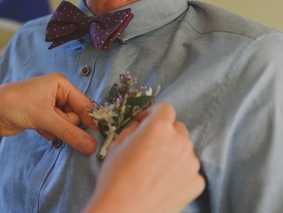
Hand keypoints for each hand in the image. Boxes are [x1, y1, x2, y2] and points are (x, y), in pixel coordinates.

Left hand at [0, 73, 98, 154]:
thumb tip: (92, 147)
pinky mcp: (42, 116)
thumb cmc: (16, 105)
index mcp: (60, 83)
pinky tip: (38, 129)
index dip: (90, 121)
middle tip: (54, 126)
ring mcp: (49, 104)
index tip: (98, 137)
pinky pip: (57, 128)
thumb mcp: (45, 118)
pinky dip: (50, 132)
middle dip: (67, 125)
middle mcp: (57, 92)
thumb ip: (70, 133)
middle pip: (76, 116)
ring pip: (66, 124)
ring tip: (43, 126)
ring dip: (58, 130)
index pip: (84, 104)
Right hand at [85, 104, 204, 212]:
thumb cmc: (115, 177)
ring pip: (184, 150)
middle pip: (178, 128)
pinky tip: (162, 183)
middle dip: (165, 133)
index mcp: (158, 127)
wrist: (123, 211)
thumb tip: (142, 125)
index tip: (145, 123)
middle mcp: (180, 141)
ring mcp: (191, 163)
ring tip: (154, 169)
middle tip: (149, 148)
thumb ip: (134, 128)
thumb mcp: (117, 143)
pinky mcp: (197, 183)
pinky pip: (189, 170)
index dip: (153, 114)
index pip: (165, 108)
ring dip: (172, 153)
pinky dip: (179, 173)